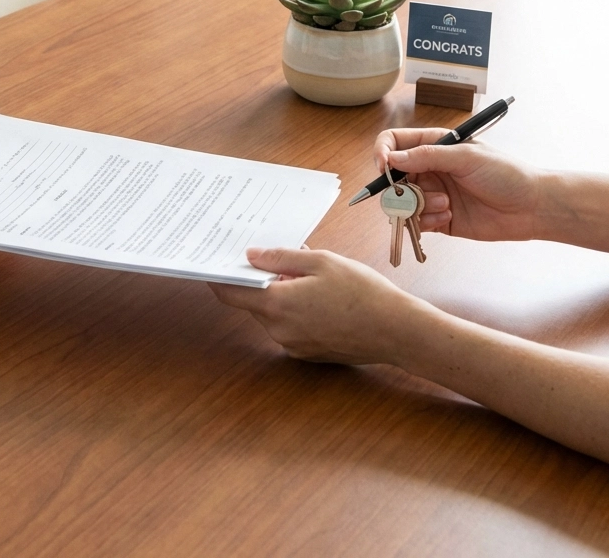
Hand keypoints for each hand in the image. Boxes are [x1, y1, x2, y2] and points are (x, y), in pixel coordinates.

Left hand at [211, 247, 421, 364]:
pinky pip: (290, 326)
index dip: (218, 276)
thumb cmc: (362, 292)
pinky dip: (295, 309)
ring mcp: (293, 345)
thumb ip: (281, 257)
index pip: (231, 293)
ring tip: (308, 272)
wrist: (396, 331)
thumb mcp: (321, 262)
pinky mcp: (308, 353)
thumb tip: (250, 255)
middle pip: (254, 301)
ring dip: (281, 292)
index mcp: (277, 304)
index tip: (212, 261)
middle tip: (276, 255)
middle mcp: (279, 330)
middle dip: (261, 278)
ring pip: (274, 313)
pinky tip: (319, 295)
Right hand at [373, 128, 542, 240]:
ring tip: (445, 205)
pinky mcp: (439, 218)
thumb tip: (391, 158)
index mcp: (434, 145)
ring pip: (403, 202)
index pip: (394, 143)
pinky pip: (417, 221)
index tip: (384, 167)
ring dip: (419, 205)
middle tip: (417, 194)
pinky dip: (427, 221)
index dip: (383, 153)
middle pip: (393, 176)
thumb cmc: (506, 174)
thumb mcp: (466, 157)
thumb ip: (426, 156)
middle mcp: (429, 169)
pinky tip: (448, 216)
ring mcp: (433, 194)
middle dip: (400, 188)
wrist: (532, 208)